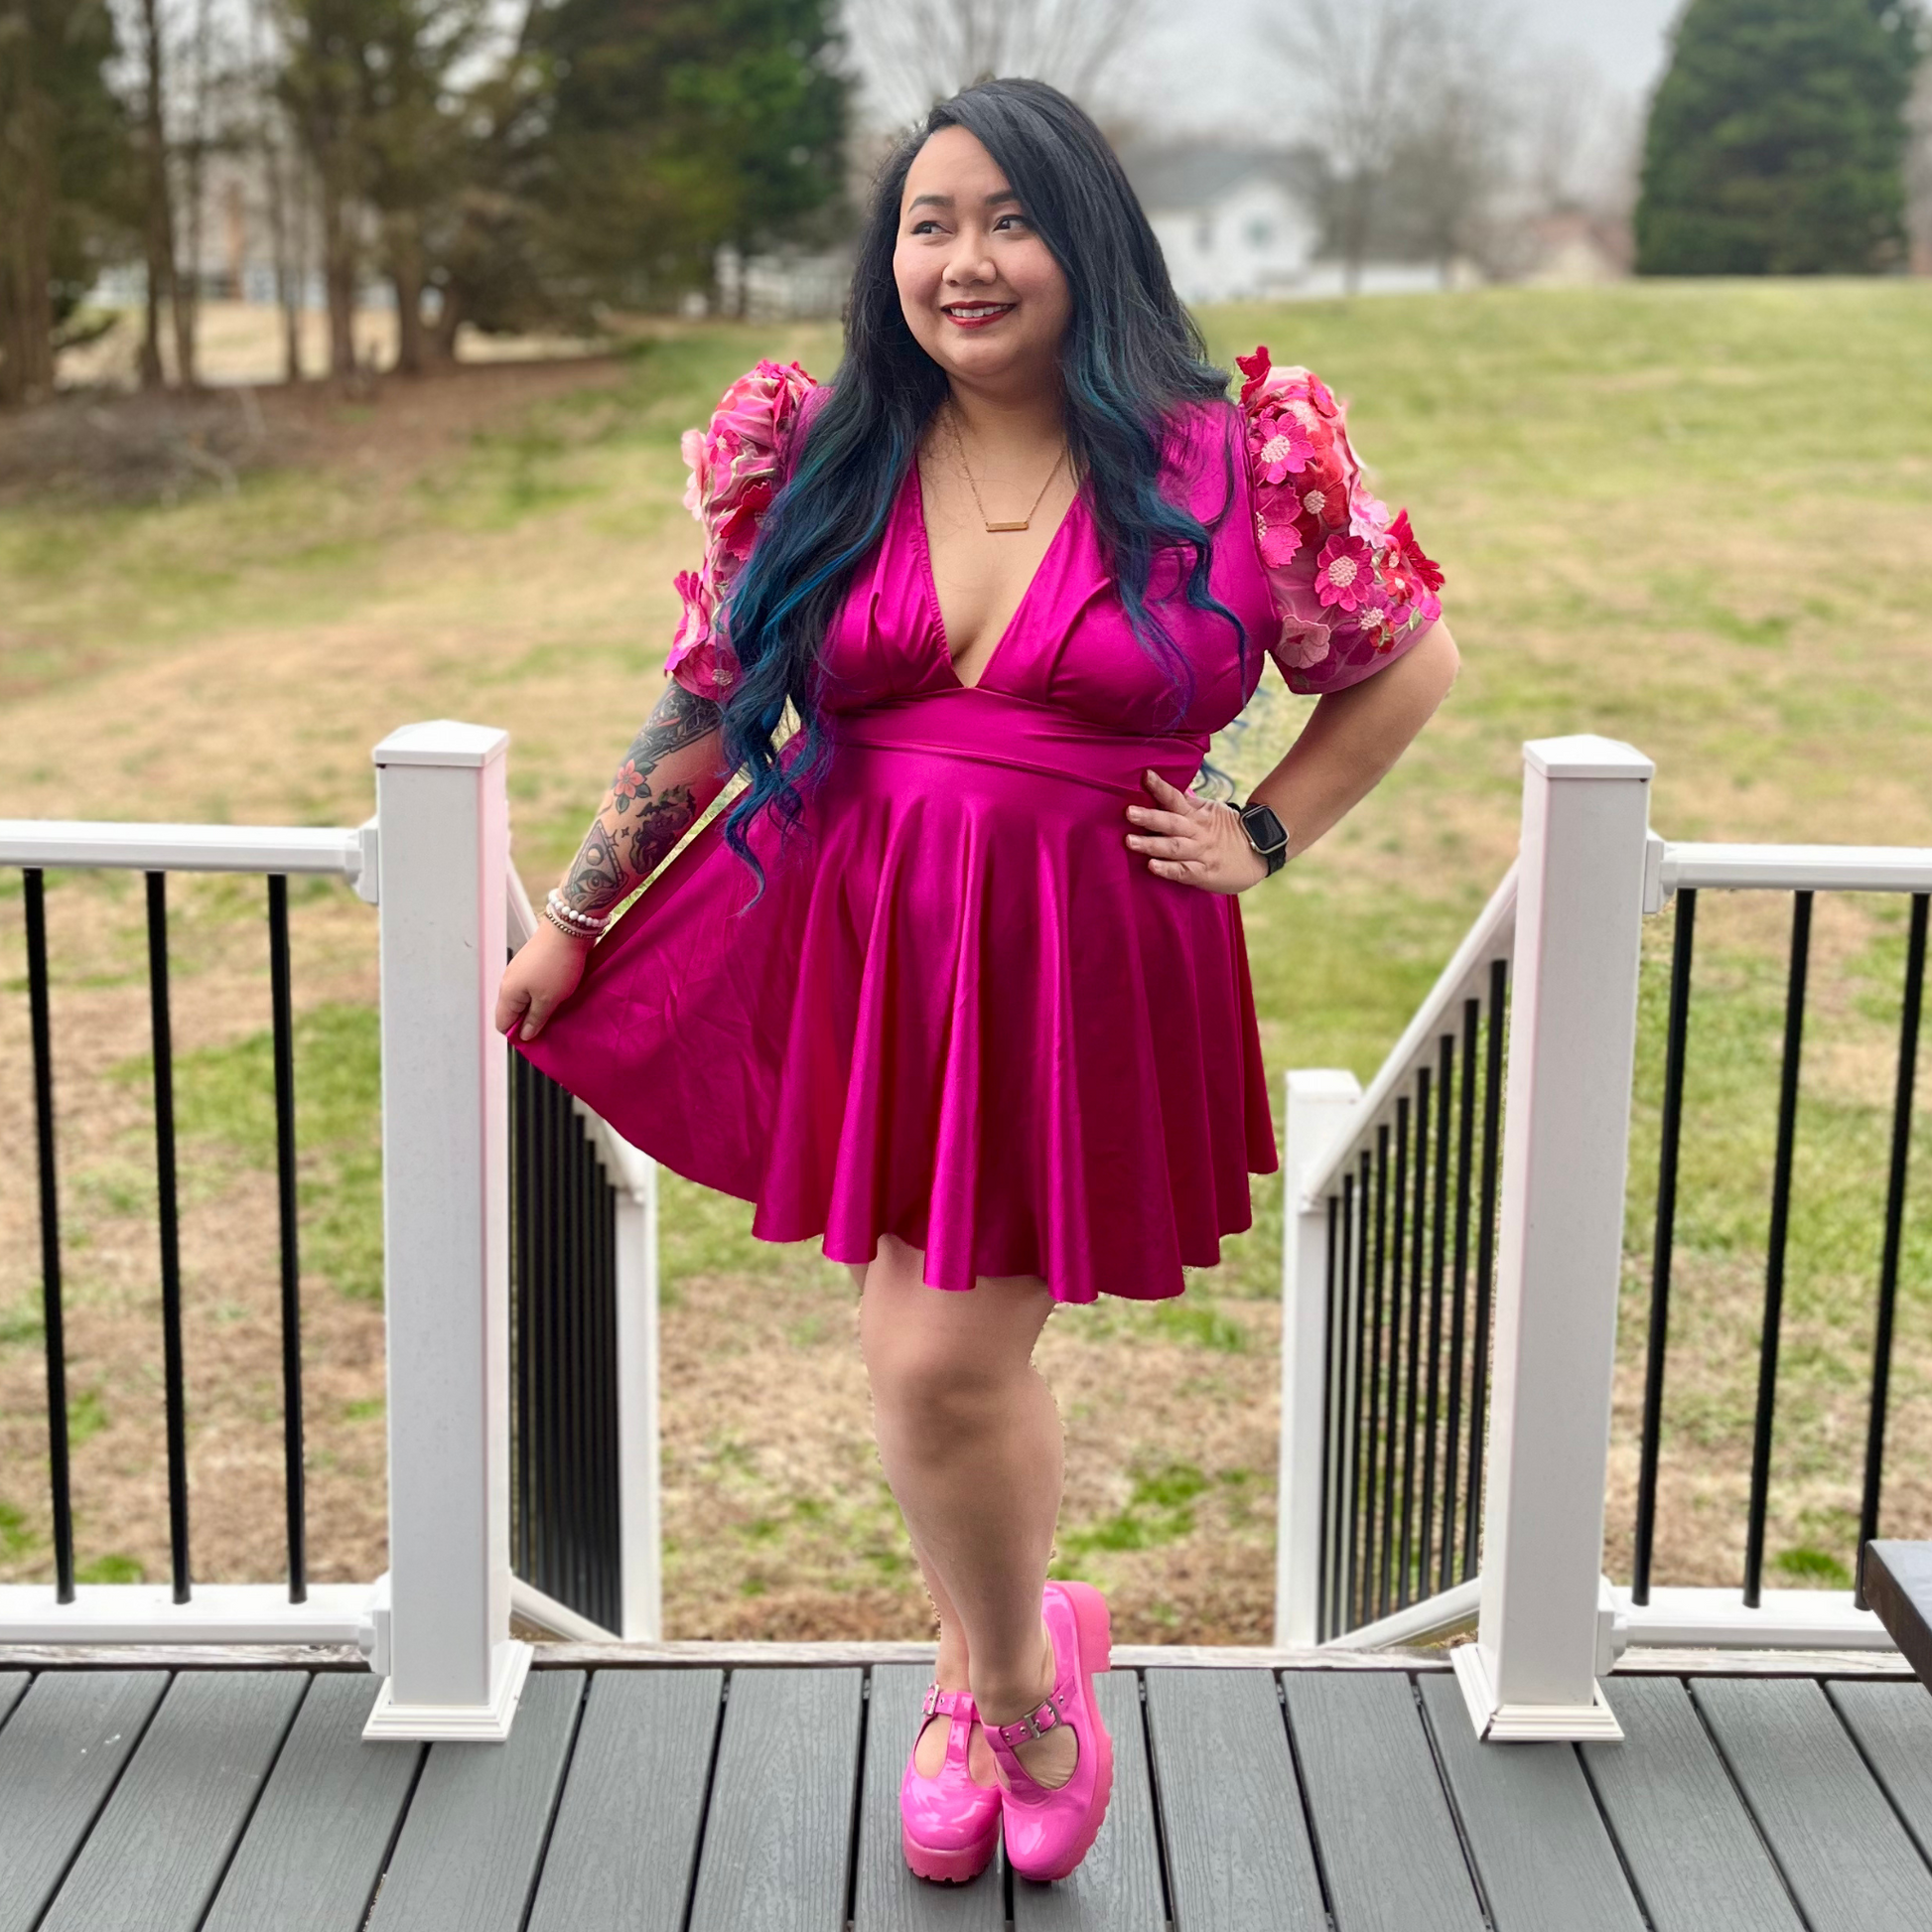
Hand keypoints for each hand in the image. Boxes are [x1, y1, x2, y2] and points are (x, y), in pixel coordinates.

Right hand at [495, 918, 592, 1041]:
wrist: (567, 929)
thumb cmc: (556, 965)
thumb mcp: (548, 999)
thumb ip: (535, 1020)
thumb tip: (524, 1035)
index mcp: (507, 993)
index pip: (502, 1023)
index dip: (517, 1034)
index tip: (536, 1036)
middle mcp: (509, 982)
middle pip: (512, 1011)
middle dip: (528, 1021)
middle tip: (550, 1024)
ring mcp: (520, 971)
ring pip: (524, 999)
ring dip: (538, 1007)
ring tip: (556, 1008)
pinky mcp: (532, 964)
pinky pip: (533, 987)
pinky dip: (543, 994)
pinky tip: (558, 994)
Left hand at [1124, 770, 1269, 893]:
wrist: (1259, 851)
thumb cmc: (1228, 829)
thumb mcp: (1210, 811)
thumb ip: (1186, 803)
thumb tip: (1162, 787)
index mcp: (1196, 815)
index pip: (1176, 798)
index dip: (1160, 788)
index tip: (1145, 775)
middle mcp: (1196, 832)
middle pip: (1171, 823)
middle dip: (1149, 817)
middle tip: (1129, 812)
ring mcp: (1200, 853)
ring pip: (1173, 847)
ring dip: (1151, 844)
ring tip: (1129, 841)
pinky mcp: (1204, 873)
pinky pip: (1184, 871)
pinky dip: (1168, 869)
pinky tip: (1152, 867)